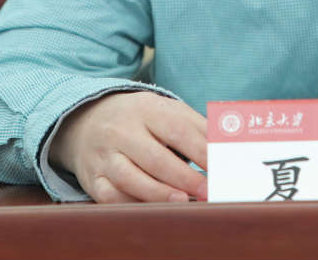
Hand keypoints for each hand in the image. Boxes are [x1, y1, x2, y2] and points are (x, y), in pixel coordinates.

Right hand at [48, 91, 208, 202]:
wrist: (87, 119)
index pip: (177, 130)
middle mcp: (121, 131)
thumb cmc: (140, 119)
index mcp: (145, 109)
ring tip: (183, 201)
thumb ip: (198, 128)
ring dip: (158, 193)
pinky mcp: (93, 179)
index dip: (201, 151)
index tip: (221, 168)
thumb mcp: (166, 111)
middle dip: (184, 177)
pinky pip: (111, 197)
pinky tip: (154, 208)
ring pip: (130, 178)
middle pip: (154, 157)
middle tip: (208, 191)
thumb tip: (229, 150)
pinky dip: (133, 204)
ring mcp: (104, 156)